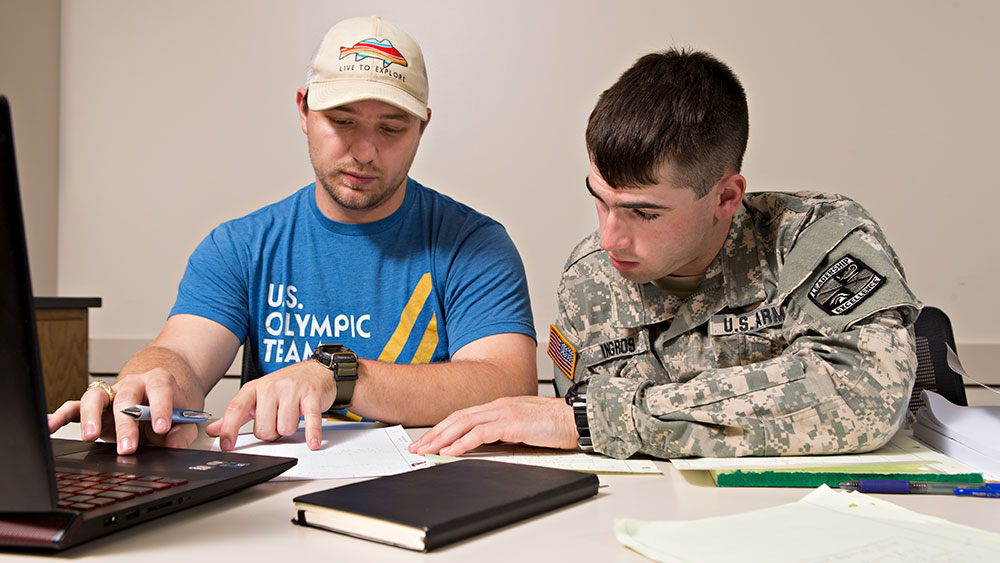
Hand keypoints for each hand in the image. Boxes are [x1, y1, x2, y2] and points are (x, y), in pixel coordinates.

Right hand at [47, 368, 202, 454]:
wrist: (161, 383)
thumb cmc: (174, 400)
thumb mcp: (187, 414)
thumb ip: (183, 431)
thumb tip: (174, 446)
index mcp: (158, 381)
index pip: (159, 389)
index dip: (160, 407)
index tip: (162, 427)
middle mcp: (131, 385)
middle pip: (125, 398)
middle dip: (125, 424)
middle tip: (128, 448)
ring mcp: (111, 394)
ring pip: (95, 397)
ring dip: (91, 417)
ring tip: (90, 436)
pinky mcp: (95, 406)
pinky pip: (74, 407)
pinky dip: (61, 415)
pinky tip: (51, 426)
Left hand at [206, 360, 334, 451]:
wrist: (315, 370)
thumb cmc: (286, 386)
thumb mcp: (258, 396)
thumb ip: (237, 415)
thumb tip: (214, 430)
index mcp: (254, 388)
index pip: (236, 409)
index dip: (229, 429)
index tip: (226, 445)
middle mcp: (271, 387)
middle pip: (263, 429)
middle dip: (272, 433)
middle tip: (277, 422)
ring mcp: (292, 391)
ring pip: (284, 429)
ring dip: (289, 430)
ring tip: (292, 417)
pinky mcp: (312, 396)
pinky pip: (309, 421)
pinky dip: (311, 434)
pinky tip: (312, 442)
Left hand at [407, 396, 578, 456]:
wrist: (576, 418)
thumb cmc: (555, 425)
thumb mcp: (523, 428)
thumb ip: (503, 433)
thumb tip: (484, 447)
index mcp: (500, 406)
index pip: (464, 415)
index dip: (443, 427)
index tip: (428, 440)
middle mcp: (498, 406)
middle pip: (458, 418)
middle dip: (435, 433)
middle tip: (418, 448)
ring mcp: (504, 412)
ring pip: (464, 424)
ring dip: (442, 439)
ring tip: (427, 451)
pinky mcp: (512, 423)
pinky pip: (480, 434)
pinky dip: (462, 443)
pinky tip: (450, 452)